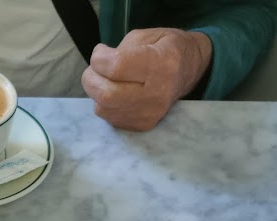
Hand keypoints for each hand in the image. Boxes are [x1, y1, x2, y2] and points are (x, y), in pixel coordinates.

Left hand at [81, 28, 211, 130]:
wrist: (189, 70)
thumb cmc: (166, 48)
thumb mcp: (147, 35)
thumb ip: (120, 49)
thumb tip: (98, 66)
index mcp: (162, 63)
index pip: (116, 67)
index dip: (99, 58)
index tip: (101, 51)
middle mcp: (158, 93)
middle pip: (106, 94)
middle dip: (90, 78)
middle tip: (95, 68)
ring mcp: (151, 113)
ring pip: (103, 108)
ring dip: (96, 92)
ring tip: (106, 79)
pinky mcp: (143, 125)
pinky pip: (109, 117)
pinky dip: (104, 103)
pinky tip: (116, 91)